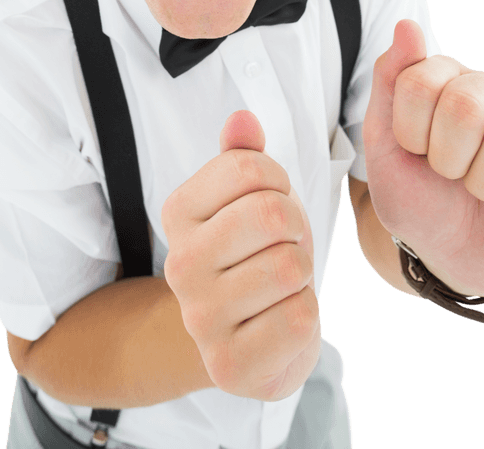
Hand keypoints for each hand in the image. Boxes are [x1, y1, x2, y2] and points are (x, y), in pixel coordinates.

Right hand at [162, 110, 320, 400]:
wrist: (248, 333)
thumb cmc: (254, 252)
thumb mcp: (250, 196)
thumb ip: (244, 155)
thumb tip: (242, 118)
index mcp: (178, 213)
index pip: (249, 168)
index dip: (278, 181)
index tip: (271, 202)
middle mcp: (179, 265)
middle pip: (273, 216)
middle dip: (295, 229)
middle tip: (283, 246)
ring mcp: (201, 320)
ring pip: (290, 267)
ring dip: (301, 274)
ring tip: (280, 284)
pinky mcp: (231, 367)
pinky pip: (300, 319)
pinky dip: (305, 316)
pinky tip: (281, 319)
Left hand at [363, 21, 483, 296]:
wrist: (447, 257)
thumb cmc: (415, 197)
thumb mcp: (384, 148)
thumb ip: (390, 83)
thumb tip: (408, 24)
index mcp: (448, 77)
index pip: (422, 81)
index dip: (410, 132)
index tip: (414, 153)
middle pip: (467, 103)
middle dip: (447, 159)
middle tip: (450, 176)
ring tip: (482, 192)